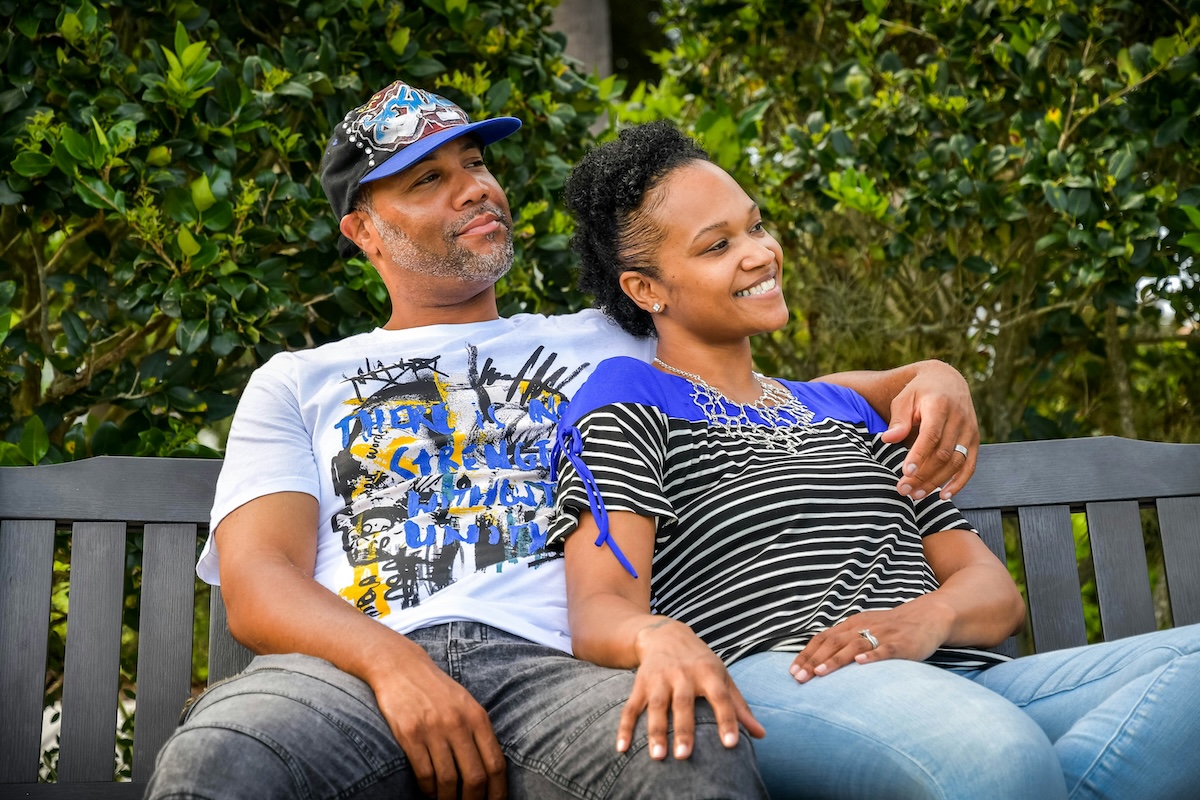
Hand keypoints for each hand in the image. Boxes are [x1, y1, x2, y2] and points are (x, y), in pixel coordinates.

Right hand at [371, 649, 506, 799]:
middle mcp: (458, 723)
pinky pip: (424, 773)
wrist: (400, 666)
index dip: (498, 791)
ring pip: (448, 780)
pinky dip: (428, 789)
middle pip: (474, 777)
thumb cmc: (435, 689)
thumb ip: (478, 732)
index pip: (495, 763)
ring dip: (448, 799)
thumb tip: (490, 770)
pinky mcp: (410, 734)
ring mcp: (434, 729)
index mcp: (477, 717)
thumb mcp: (465, 704)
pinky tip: (429, 791)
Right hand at [621, 617, 764, 760]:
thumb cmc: (700, 661)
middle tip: (685, 756)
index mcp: (708, 672)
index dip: (726, 720)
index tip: (731, 744)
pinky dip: (624, 727)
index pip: (720, 697)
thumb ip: (739, 706)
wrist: (665, 633)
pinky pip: (631, 707)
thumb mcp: (722, 676)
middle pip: (683, 703)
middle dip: (684, 729)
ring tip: (657, 756)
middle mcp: (683, 674)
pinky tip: (621, 748)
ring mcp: (659, 678)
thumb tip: (761, 735)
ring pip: (657, 706)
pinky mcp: (640, 683)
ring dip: (656, 731)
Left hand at [789, 603, 950, 682]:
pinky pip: (884, 649)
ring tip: (819, 673)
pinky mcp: (900, 644)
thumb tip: (820, 662)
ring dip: (835, 660)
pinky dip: (872, 656)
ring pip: (854, 646)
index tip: (791, 671)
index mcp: (852, 624)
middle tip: (798, 678)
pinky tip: (860, 663)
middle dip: (813, 660)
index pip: (822, 638)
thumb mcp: (865, 630)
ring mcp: (882, 635)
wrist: (928, 616)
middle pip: (833, 642)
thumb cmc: (892, 628)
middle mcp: (863, 627)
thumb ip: (846, 643)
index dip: (806, 654)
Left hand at [881, 360, 978, 499]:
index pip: (930, 435)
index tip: (905, 472)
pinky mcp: (975, 440)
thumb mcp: (904, 399)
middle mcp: (959, 419)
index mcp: (939, 405)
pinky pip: (970, 465)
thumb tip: (888, 439)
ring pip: (956, 462)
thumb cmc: (919, 392)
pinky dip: (959, 482)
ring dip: (936, 482)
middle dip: (923, 475)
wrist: (947, 381)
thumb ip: (898, 420)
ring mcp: (970, 430)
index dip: (919, 455)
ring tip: (916, 495)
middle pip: (942, 453)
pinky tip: (944, 495)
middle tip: (903, 489)